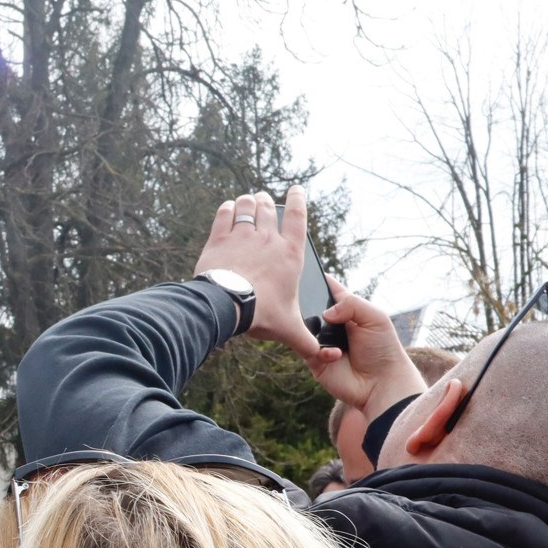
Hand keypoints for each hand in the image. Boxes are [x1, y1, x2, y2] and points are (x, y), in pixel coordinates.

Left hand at [193, 188, 315, 351]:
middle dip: (267, 201)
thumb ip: (309, 342)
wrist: (227, 305)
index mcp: (289, 254)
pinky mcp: (219, 238)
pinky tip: (228, 208)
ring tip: (246, 201)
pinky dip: (227, 208)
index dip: (298, 199)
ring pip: (247, 206)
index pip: (298, 217)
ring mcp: (243, 235)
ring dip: (247, 202)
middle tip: (264, 200)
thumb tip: (327, 358)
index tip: (296, 188)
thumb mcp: (290, 329)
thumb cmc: (261, 314)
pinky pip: (224, 214)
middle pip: (269, 208)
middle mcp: (268, 239)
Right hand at [300, 276, 423, 416]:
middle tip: (302, 302)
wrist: (382, 383)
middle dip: (305, 304)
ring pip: (302, 328)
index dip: (318, 280)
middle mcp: (330, 325)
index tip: (304, 272)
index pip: (329, 290)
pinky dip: (321, 350)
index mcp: (346, 310)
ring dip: (312, 329)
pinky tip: (337, 355)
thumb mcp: (375, 317)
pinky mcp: (314, 360)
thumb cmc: (383, 349)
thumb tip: (325, 312)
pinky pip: (306, 348)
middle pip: (309, 307)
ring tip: (325, 333)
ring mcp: (320, 342)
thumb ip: (351, 304)